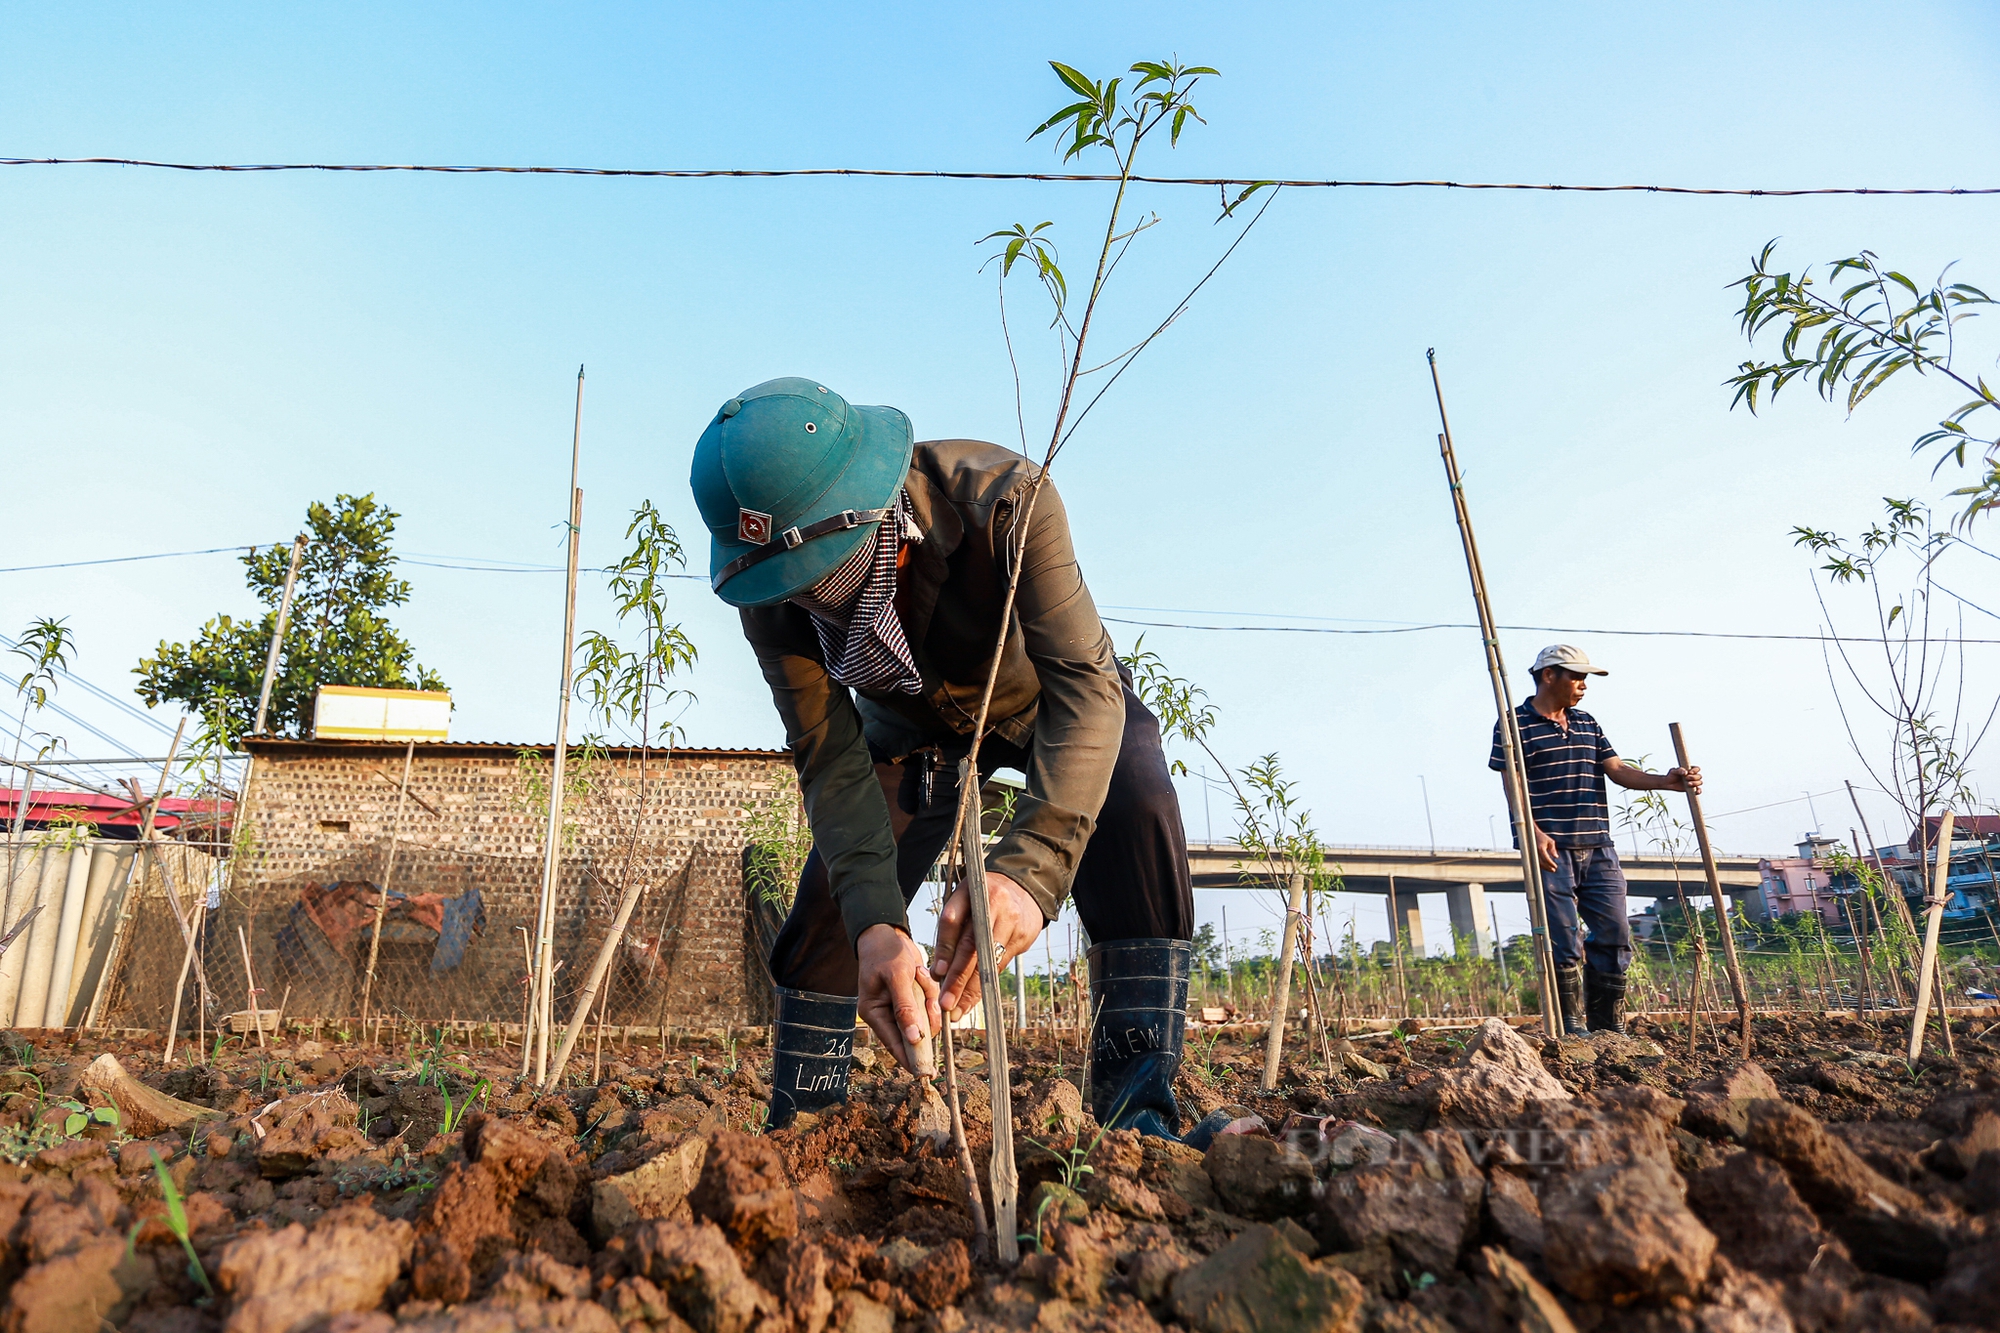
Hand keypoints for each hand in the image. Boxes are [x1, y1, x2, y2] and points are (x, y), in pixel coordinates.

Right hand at [855, 923, 941, 1075]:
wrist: (887, 933)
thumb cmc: (885, 952)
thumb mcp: (896, 977)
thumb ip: (905, 1008)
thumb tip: (913, 1039)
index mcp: (874, 1012)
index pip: (894, 1043)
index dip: (910, 1058)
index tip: (925, 1072)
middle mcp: (886, 1014)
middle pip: (914, 1032)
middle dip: (925, 1016)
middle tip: (929, 998)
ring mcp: (900, 1007)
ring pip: (925, 1018)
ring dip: (928, 999)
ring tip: (919, 975)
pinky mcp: (912, 999)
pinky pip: (929, 1004)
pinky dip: (930, 991)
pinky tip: (921, 973)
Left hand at [931, 871, 1045, 1019]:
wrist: (1024, 888)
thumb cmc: (983, 900)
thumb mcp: (964, 901)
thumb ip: (951, 931)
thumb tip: (937, 973)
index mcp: (970, 892)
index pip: (952, 921)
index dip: (944, 949)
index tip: (936, 974)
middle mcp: (992, 905)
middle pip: (971, 946)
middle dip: (957, 978)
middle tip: (945, 1003)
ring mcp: (1010, 921)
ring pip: (987, 961)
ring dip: (972, 990)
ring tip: (957, 1010)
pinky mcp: (1023, 936)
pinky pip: (1000, 965)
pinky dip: (985, 984)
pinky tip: (974, 999)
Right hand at [1535, 827, 1558, 872]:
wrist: (1532, 834)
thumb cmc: (1542, 837)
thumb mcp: (1550, 841)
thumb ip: (1553, 849)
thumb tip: (1556, 857)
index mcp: (1541, 848)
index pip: (1546, 859)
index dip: (1551, 864)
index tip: (1556, 867)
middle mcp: (1535, 852)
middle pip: (1542, 863)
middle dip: (1548, 867)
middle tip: (1553, 870)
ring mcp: (1532, 854)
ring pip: (1538, 863)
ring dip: (1544, 868)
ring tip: (1550, 869)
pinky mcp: (1531, 854)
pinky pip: (1535, 862)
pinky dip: (1540, 865)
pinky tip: (1545, 867)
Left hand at [1668, 765, 1701, 794]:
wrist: (1668, 783)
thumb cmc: (1671, 775)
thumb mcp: (1673, 771)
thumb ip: (1679, 770)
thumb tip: (1685, 772)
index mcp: (1690, 770)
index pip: (1697, 768)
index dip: (1695, 770)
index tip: (1689, 772)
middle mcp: (1693, 776)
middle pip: (1699, 776)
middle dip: (1694, 777)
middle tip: (1686, 778)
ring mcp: (1693, 782)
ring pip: (1700, 782)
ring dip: (1696, 783)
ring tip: (1688, 784)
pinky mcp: (1692, 789)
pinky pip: (1698, 790)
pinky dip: (1699, 791)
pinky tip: (1697, 791)